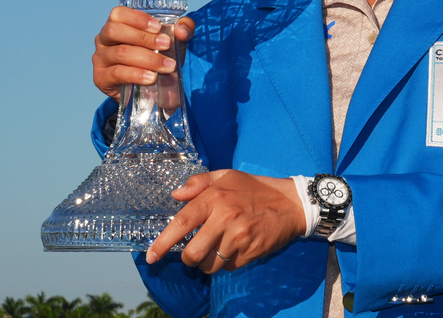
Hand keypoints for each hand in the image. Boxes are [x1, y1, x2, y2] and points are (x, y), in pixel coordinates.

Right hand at [92, 6, 193, 101]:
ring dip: (147, 59)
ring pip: (120, 53)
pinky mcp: (101, 78)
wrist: (147, 89)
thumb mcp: (172, 42)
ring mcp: (100, 59)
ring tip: (167, 66)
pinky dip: (136, 74)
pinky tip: (151, 77)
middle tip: (166, 45)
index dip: (137, 18)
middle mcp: (104, 39)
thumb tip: (183, 30)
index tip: (158, 27)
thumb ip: (182, 30)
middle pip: (115, 31)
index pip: (119, 13)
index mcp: (117, 24)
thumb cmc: (156, 57)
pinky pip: (117, 73)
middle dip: (143, 38)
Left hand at [146, 170, 304, 273]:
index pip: (182, 222)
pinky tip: (236, 249)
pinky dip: (227, 263)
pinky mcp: (250, 251)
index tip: (151, 256)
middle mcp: (225, 217)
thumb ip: (199, 182)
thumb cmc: (255, 188)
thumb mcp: (227, 176)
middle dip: (188, 259)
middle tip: (193, 253)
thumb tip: (175, 195)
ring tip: (217, 250)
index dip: (163, 242)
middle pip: (192, 252)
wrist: (291, 203)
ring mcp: (239, 236)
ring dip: (208, 263)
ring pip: (209, 265)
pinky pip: (228, 267)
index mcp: (215, 197)